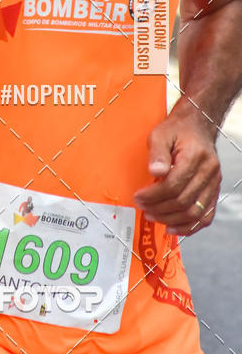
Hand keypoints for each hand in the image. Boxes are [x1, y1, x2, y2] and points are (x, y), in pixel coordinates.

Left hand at [133, 103, 221, 235]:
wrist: (197, 125)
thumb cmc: (177, 130)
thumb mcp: (160, 134)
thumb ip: (157, 153)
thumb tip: (155, 172)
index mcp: (195, 156)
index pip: (174, 185)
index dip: (153, 195)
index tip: (138, 197)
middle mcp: (209, 171)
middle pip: (183, 201)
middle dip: (159, 208)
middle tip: (143, 208)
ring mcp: (214, 182)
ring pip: (195, 212)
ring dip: (172, 219)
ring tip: (153, 216)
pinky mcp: (214, 190)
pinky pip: (206, 215)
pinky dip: (190, 226)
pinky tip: (174, 227)